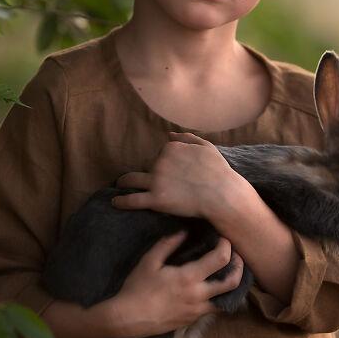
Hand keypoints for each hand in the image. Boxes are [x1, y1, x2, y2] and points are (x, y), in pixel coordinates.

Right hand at [98, 231, 244, 337]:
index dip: (226, 246)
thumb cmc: (136, 289)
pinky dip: (219, 295)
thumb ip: (168, 244)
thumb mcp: (149, 262)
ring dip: (231, 283)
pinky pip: (214, 307)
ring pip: (227, 298)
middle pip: (233, 281)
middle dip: (239, 265)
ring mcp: (197, 309)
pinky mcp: (193, 319)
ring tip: (227, 271)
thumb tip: (184, 231)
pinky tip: (213, 286)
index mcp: (188, 277)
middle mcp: (198, 295)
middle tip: (235, 255)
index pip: (221, 259)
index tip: (222, 239)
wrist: (127, 319)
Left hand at [113, 132, 246, 223]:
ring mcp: (156, 181)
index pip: (160, 153)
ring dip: (123, 182)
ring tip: (120, 186)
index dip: (164, 163)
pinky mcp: (155, 199)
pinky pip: (132, 200)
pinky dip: (121, 202)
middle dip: (149, 173)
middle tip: (152, 182)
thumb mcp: (207, 147)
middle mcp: (160, 162)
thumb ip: (188, 138)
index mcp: (171, 148)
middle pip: (147, 166)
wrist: (223, 195)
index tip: (169, 171)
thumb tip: (169, 134)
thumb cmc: (219, 171)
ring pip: (130, 180)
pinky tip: (115, 203)